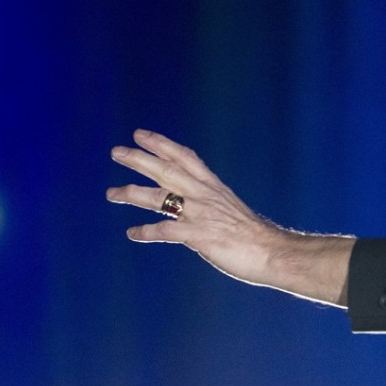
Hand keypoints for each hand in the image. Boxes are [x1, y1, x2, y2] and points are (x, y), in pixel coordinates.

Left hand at [106, 130, 351, 305]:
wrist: (273, 250)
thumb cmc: (254, 235)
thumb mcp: (230, 209)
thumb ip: (210, 205)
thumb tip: (194, 208)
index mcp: (213, 186)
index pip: (184, 156)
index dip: (162, 144)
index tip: (141, 135)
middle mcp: (204, 195)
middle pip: (167, 170)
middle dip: (140, 159)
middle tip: (117, 151)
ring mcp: (201, 214)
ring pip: (161, 197)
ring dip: (133, 193)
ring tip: (112, 192)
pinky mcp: (200, 236)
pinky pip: (166, 230)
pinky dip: (147, 231)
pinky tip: (132, 233)